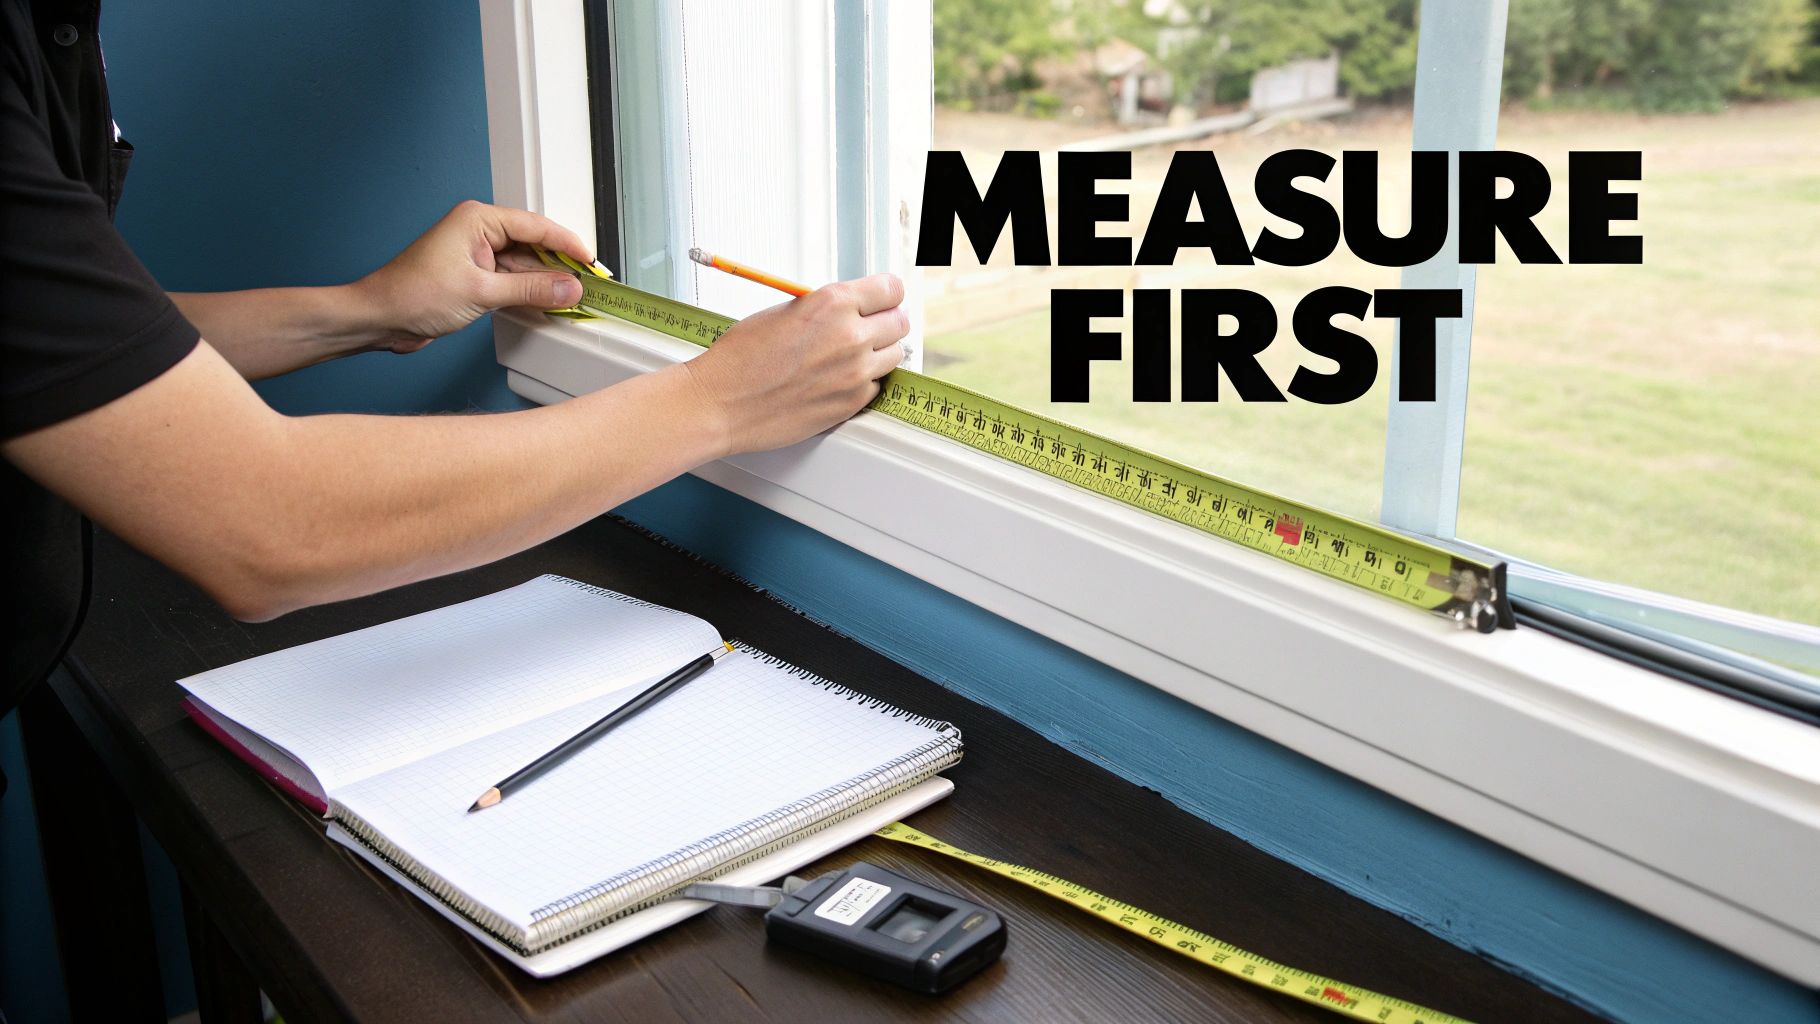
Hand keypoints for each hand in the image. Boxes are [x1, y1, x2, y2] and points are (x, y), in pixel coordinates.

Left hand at [352, 200, 593, 352]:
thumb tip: (567, 288)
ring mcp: (476, 254)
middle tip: (585, 284)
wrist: (378, 318)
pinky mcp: (474, 276)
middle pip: (533, 245)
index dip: (568, 245)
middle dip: (559, 266)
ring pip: (524, 265)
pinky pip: (511, 280)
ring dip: (544, 282)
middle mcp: (478, 231)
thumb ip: (530, 289)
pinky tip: (545, 303)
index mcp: (478, 219)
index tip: (591, 262)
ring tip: (569, 298)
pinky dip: (528, 292)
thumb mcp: (481, 293)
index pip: (537, 226)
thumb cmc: (411, 294)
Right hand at [682, 274, 908, 454]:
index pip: (891, 289)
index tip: (883, 299)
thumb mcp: (785, 310)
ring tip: (851, 354)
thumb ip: (826, 306)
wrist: (722, 402)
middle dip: (886, 321)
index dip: (886, 294)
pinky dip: (864, 382)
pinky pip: (876, 385)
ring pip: (894, 355)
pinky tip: (839, 379)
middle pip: (900, 322)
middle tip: (871, 326)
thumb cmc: (741, 357)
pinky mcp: (852, 403)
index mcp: (833, 303)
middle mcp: (851, 336)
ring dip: (878, 352)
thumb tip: (850, 306)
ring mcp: (856, 373)